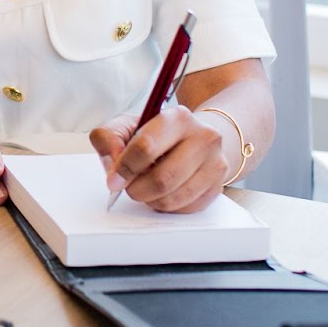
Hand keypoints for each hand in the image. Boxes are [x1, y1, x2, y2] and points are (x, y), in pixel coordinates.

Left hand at [89, 105, 228, 212]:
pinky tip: (163, 193)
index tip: (114, 179)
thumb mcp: (127, 125)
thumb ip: (109, 138)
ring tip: (145, 189)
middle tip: (128, 188)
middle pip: (163, 179)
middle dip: (137, 189)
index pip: (146, 147)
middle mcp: (203, 138)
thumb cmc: (157, 134)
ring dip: (151, 200)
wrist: (195, 137)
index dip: (125, 168)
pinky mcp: (218, 186)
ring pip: (174, 198)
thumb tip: (112, 166)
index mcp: (177, 118)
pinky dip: (167, 206)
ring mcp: (215, 163)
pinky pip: (186, 208)